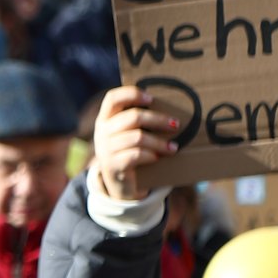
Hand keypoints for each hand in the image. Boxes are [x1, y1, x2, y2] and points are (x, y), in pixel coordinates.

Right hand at [91, 86, 180, 201]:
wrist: (118, 184)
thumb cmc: (129, 152)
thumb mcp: (127, 134)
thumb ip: (137, 122)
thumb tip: (169, 112)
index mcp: (105, 119)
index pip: (112, 98)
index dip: (131, 94)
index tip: (152, 98)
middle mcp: (102, 132)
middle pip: (133, 117)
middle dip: (158, 120)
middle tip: (176, 124)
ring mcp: (105, 149)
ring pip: (138, 137)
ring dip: (160, 142)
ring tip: (174, 147)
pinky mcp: (113, 166)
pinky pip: (136, 155)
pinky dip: (151, 155)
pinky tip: (159, 157)